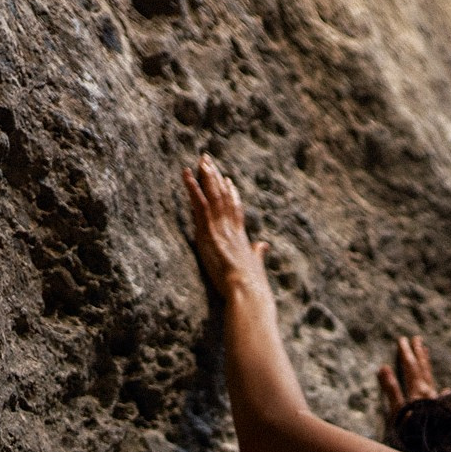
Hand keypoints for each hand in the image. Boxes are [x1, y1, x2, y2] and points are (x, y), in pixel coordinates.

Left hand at [182, 155, 270, 304]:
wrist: (247, 291)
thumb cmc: (252, 286)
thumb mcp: (255, 266)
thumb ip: (258, 253)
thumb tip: (264, 245)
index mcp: (241, 236)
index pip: (235, 209)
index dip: (231, 193)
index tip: (227, 180)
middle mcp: (231, 228)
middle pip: (223, 196)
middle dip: (215, 177)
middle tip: (208, 160)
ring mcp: (220, 228)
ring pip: (213, 195)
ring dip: (206, 175)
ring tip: (200, 160)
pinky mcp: (209, 231)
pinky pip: (200, 203)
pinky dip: (193, 187)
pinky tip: (186, 174)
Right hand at [378, 336, 442, 425]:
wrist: (438, 447)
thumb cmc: (415, 432)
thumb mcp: (398, 412)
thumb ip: (392, 390)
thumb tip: (384, 367)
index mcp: (418, 392)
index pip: (411, 368)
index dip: (406, 353)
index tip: (402, 339)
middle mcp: (430, 394)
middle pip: (423, 370)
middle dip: (418, 354)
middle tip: (417, 338)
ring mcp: (437, 403)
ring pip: (431, 380)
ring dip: (427, 366)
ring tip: (426, 352)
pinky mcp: (442, 413)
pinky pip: (442, 397)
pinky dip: (441, 391)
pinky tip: (446, 390)